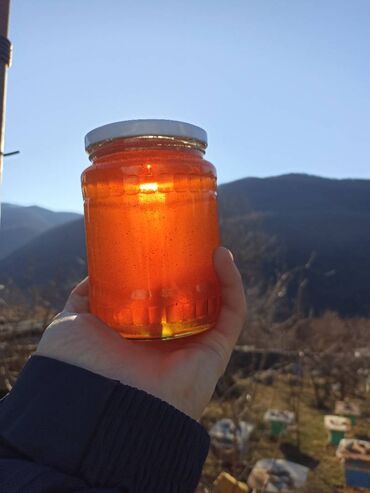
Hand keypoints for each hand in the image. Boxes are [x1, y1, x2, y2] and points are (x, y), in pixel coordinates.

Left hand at [36, 247, 246, 420]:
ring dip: (220, 273)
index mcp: (140, 334)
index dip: (169, 273)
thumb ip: (85, 296)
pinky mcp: (214, 352)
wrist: (95, 401)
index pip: (162, 299)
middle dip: (198, 271)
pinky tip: (222, 256)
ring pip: (218, 303)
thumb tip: (97, 272)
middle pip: (193, 299)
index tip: (168, 246)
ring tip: (211, 243)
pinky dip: (233, 284)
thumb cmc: (80, 365)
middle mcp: (169, 341)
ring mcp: (193, 347)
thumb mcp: (74, 320)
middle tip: (192, 243)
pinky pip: (233, 314)